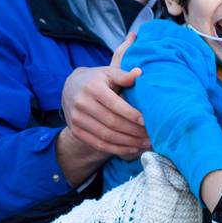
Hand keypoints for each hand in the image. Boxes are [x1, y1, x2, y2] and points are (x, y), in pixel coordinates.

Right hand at [61, 31, 149, 158]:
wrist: (70, 88)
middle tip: (151, 136)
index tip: (147, 121)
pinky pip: (98, 144)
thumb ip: (123, 75)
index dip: (131, 114)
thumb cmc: (97, 80)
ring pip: (106, 136)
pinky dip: (116, 149)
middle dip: (133, 131)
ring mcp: (77, 119)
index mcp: (92, 87)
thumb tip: (139, 73)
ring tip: (145, 144)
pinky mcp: (76, 131)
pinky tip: (132, 149)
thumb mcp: (108, 73)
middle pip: (111, 122)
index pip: (114, 104)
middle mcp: (82, 103)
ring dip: (128, 143)